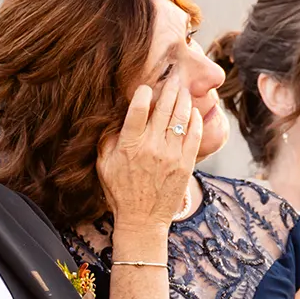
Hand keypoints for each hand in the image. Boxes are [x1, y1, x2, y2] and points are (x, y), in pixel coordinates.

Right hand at [97, 76, 202, 233]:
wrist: (142, 220)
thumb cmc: (120, 192)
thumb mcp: (104, 165)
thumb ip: (107, 139)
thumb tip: (114, 116)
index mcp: (129, 145)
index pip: (137, 109)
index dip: (142, 93)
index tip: (145, 87)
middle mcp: (151, 147)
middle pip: (163, 108)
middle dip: (169, 89)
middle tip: (173, 78)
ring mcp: (171, 155)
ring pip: (180, 117)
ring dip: (183, 99)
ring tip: (183, 90)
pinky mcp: (185, 164)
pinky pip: (194, 135)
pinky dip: (195, 120)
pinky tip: (194, 112)